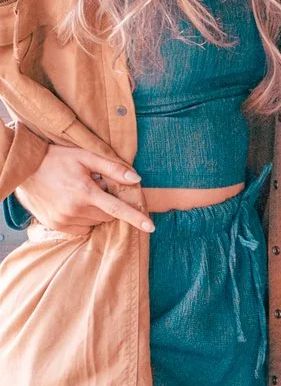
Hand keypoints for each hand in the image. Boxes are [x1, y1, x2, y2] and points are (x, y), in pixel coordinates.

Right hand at [12, 140, 150, 234]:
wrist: (24, 169)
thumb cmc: (57, 159)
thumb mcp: (86, 157)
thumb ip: (112, 168)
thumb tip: (136, 179)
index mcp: (85, 193)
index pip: (117, 209)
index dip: (136, 218)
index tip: (151, 227)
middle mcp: (74, 210)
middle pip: (108, 215)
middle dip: (109, 204)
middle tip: (96, 188)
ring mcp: (63, 220)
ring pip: (95, 222)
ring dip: (96, 212)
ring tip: (81, 194)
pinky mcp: (55, 225)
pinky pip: (81, 228)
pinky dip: (84, 219)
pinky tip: (75, 205)